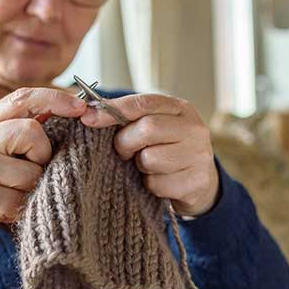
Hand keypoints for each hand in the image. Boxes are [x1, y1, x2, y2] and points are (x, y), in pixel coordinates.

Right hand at [0, 88, 86, 281]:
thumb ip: (24, 131)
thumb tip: (73, 109)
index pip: (21, 98)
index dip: (55, 98)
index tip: (82, 107)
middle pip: (30, 131)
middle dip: (43, 154)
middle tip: (31, 171)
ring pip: (31, 172)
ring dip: (32, 188)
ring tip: (13, 195)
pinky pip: (22, 200)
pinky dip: (23, 209)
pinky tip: (6, 212)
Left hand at [80, 94, 219, 217]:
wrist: (200, 182)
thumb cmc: (167, 150)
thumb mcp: (155, 127)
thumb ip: (129, 117)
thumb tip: (89, 111)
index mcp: (181, 109)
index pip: (143, 103)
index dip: (113, 110)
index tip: (88, 118)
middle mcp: (194, 129)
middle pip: (147, 128)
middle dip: (126, 142)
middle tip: (125, 151)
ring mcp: (198, 155)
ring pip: (150, 159)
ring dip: (140, 166)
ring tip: (148, 166)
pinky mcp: (196, 182)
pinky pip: (157, 183)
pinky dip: (151, 185)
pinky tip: (160, 181)